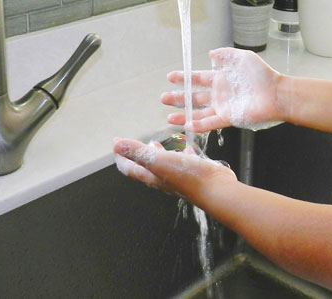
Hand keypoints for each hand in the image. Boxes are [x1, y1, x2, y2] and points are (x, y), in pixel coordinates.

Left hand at [113, 137, 236, 201]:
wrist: (215, 189)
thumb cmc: (188, 176)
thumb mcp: (159, 160)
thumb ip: (138, 152)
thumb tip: (117, 145)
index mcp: (152, 176)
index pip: (130, 168)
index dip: (121, 156)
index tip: (116, 143)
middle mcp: (163, 178)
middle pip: (145, 167)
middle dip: (136, 155)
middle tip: (132, 144)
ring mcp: (178, 176)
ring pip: (164, 164)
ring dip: (157, 153)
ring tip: (156, 143)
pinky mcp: (193, 172)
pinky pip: (184, 161)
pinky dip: (181, 152)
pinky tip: (186, 146)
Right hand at [161, 47, 283, 131]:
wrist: (275, 93)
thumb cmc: (262, 75)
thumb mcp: (242, 57)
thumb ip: (226, 55)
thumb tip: (211, 54)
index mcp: (221, 79)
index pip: (198, 78)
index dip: (184, 78)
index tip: (170, 77)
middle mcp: (220, 94)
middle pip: (194, 97)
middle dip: (178, 98)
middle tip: (163, 98)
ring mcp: (223, 107)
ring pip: (199, 113)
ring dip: (184, 115)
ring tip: (168, 117)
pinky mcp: (229, 118)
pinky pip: (210, 123)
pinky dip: (199, 125)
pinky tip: (187, 125)